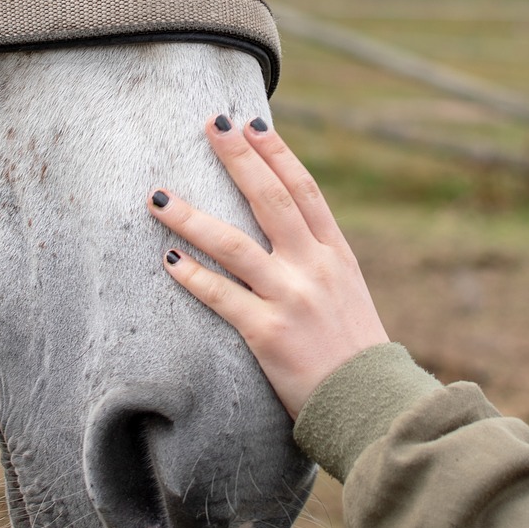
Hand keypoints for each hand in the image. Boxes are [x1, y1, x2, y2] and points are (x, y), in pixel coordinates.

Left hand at [148, 114, 389, 417]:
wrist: (370, 404)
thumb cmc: (355, 352)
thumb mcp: (348, 293)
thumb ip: (320, 261)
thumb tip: (288, 230)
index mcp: (337, 254)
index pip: (304, 190)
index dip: (277, 153)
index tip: (251, 123)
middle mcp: (315, 268)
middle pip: (270, 199)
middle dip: (238, 158)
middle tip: (210, 123)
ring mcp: (291, 298)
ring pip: (233, 244)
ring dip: (192, 216)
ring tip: (157, 196)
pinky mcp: (268, 333)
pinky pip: (221, 297)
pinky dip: (193, 276)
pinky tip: (169, 259)